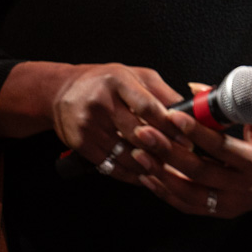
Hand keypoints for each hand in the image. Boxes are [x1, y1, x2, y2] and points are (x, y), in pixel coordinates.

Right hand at [0, 61, 186, 183]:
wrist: (63, 92)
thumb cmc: (105, 81)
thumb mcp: (135, 75)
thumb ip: (162, 92)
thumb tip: (189, 110)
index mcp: (118, 82)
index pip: (148, 106)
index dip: (169, 125)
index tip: (187, 137)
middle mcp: (101, 103)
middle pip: (138, 133)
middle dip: (163, 148)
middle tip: (183, 158)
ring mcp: (89, 125)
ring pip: (126, 153)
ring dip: (150, 165)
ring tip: (169, 170)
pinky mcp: (81, 144)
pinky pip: (111, 164)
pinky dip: (132, 173)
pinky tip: (146, 175)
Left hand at [131, 89, 251, 217]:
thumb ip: (240, 98)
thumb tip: (196, 88)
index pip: (221, 148)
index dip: (195, 132)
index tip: (172, 116)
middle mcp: (244, 187)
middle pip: (199, 172)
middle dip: (167, 151)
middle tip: (144, 132)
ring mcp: (232, 203)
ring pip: (188, 194)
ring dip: (160, 174)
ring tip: (139, 153)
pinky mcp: (222, 211)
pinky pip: (188, 205)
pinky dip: (165, 191)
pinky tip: (148, 176)